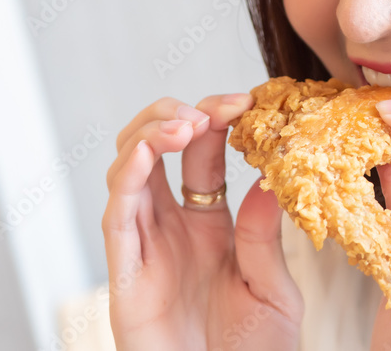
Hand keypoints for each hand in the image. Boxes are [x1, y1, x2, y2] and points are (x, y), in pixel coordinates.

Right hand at [102, 94, 302, 349]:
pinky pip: (116, 215)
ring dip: (151, 134)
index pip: (202, 153)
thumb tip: (269, 175)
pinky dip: (126, 177)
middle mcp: (170, 227)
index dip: (217, 119)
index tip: (248, 100)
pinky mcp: (125, 273)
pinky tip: (147, 153)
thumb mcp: (273, 290)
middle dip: (178, 115)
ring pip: (129, 170)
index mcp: (208, 224)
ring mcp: (144, 246)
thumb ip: (265, 236)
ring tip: (188, 122)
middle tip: (215, 108)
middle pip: (156, 149)